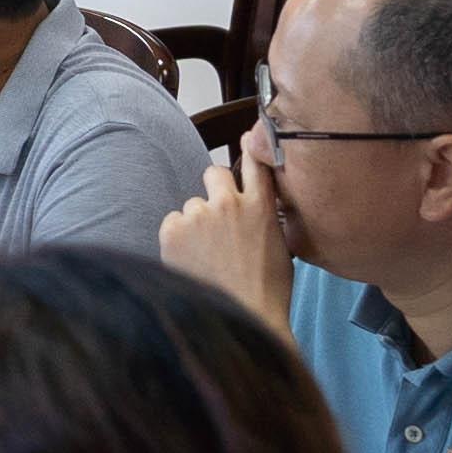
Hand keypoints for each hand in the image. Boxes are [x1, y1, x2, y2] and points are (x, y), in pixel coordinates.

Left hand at [161, 155, 298, 331]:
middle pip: (214, 173)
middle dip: (214, 189)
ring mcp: (200, 214)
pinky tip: (190, 260)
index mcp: (261, 207)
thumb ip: (263, 220)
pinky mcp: (174, 228)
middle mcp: (230, 202)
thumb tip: (251, 212)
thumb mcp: (279, 248)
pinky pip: (172, 223)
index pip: (257, 164)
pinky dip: (177, 238)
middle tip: (215, 218)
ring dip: (195, 222)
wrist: (243, 315)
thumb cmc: (266, 291)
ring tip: (206, 255)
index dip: (252, 146)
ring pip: (191, 206)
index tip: (248, 137)